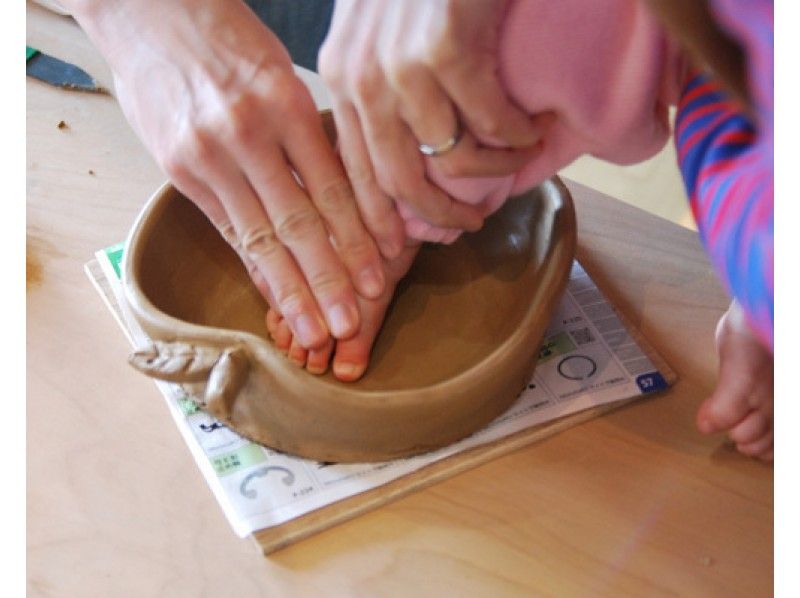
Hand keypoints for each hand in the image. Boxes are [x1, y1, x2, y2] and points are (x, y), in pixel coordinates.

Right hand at [68, 0, 385, 348]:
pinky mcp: (178, 169)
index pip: (332, 189)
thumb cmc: (229, 43)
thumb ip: (307, 141)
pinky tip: (273, 296)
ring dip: (291, 290)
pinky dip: (253, 266)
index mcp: (287, 105)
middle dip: (329, 280)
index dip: (359, 239)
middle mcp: (247, 134)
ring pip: (261, 237)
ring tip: (316, 330)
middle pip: (299, 223)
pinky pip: (226, 229)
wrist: (150, 13)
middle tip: (351, 324)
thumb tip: (338, 209)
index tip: (380, 278)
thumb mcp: (281, 77)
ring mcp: (207, 154)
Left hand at [319, 0, 551, 244]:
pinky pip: (492, 123)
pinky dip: (518, 136)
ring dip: (494, 170)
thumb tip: (411, 153)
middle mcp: (363, 78)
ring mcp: (402, 65)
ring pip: (451, 158)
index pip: (354, 173)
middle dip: (439, 217)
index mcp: (342, 79)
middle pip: (399, 181)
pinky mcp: (447, 48)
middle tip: (471, 225)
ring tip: (518, 158)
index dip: (382, 221)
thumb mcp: (381, 34)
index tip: (406, 251)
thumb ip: (383, 89)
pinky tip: (532, 126)